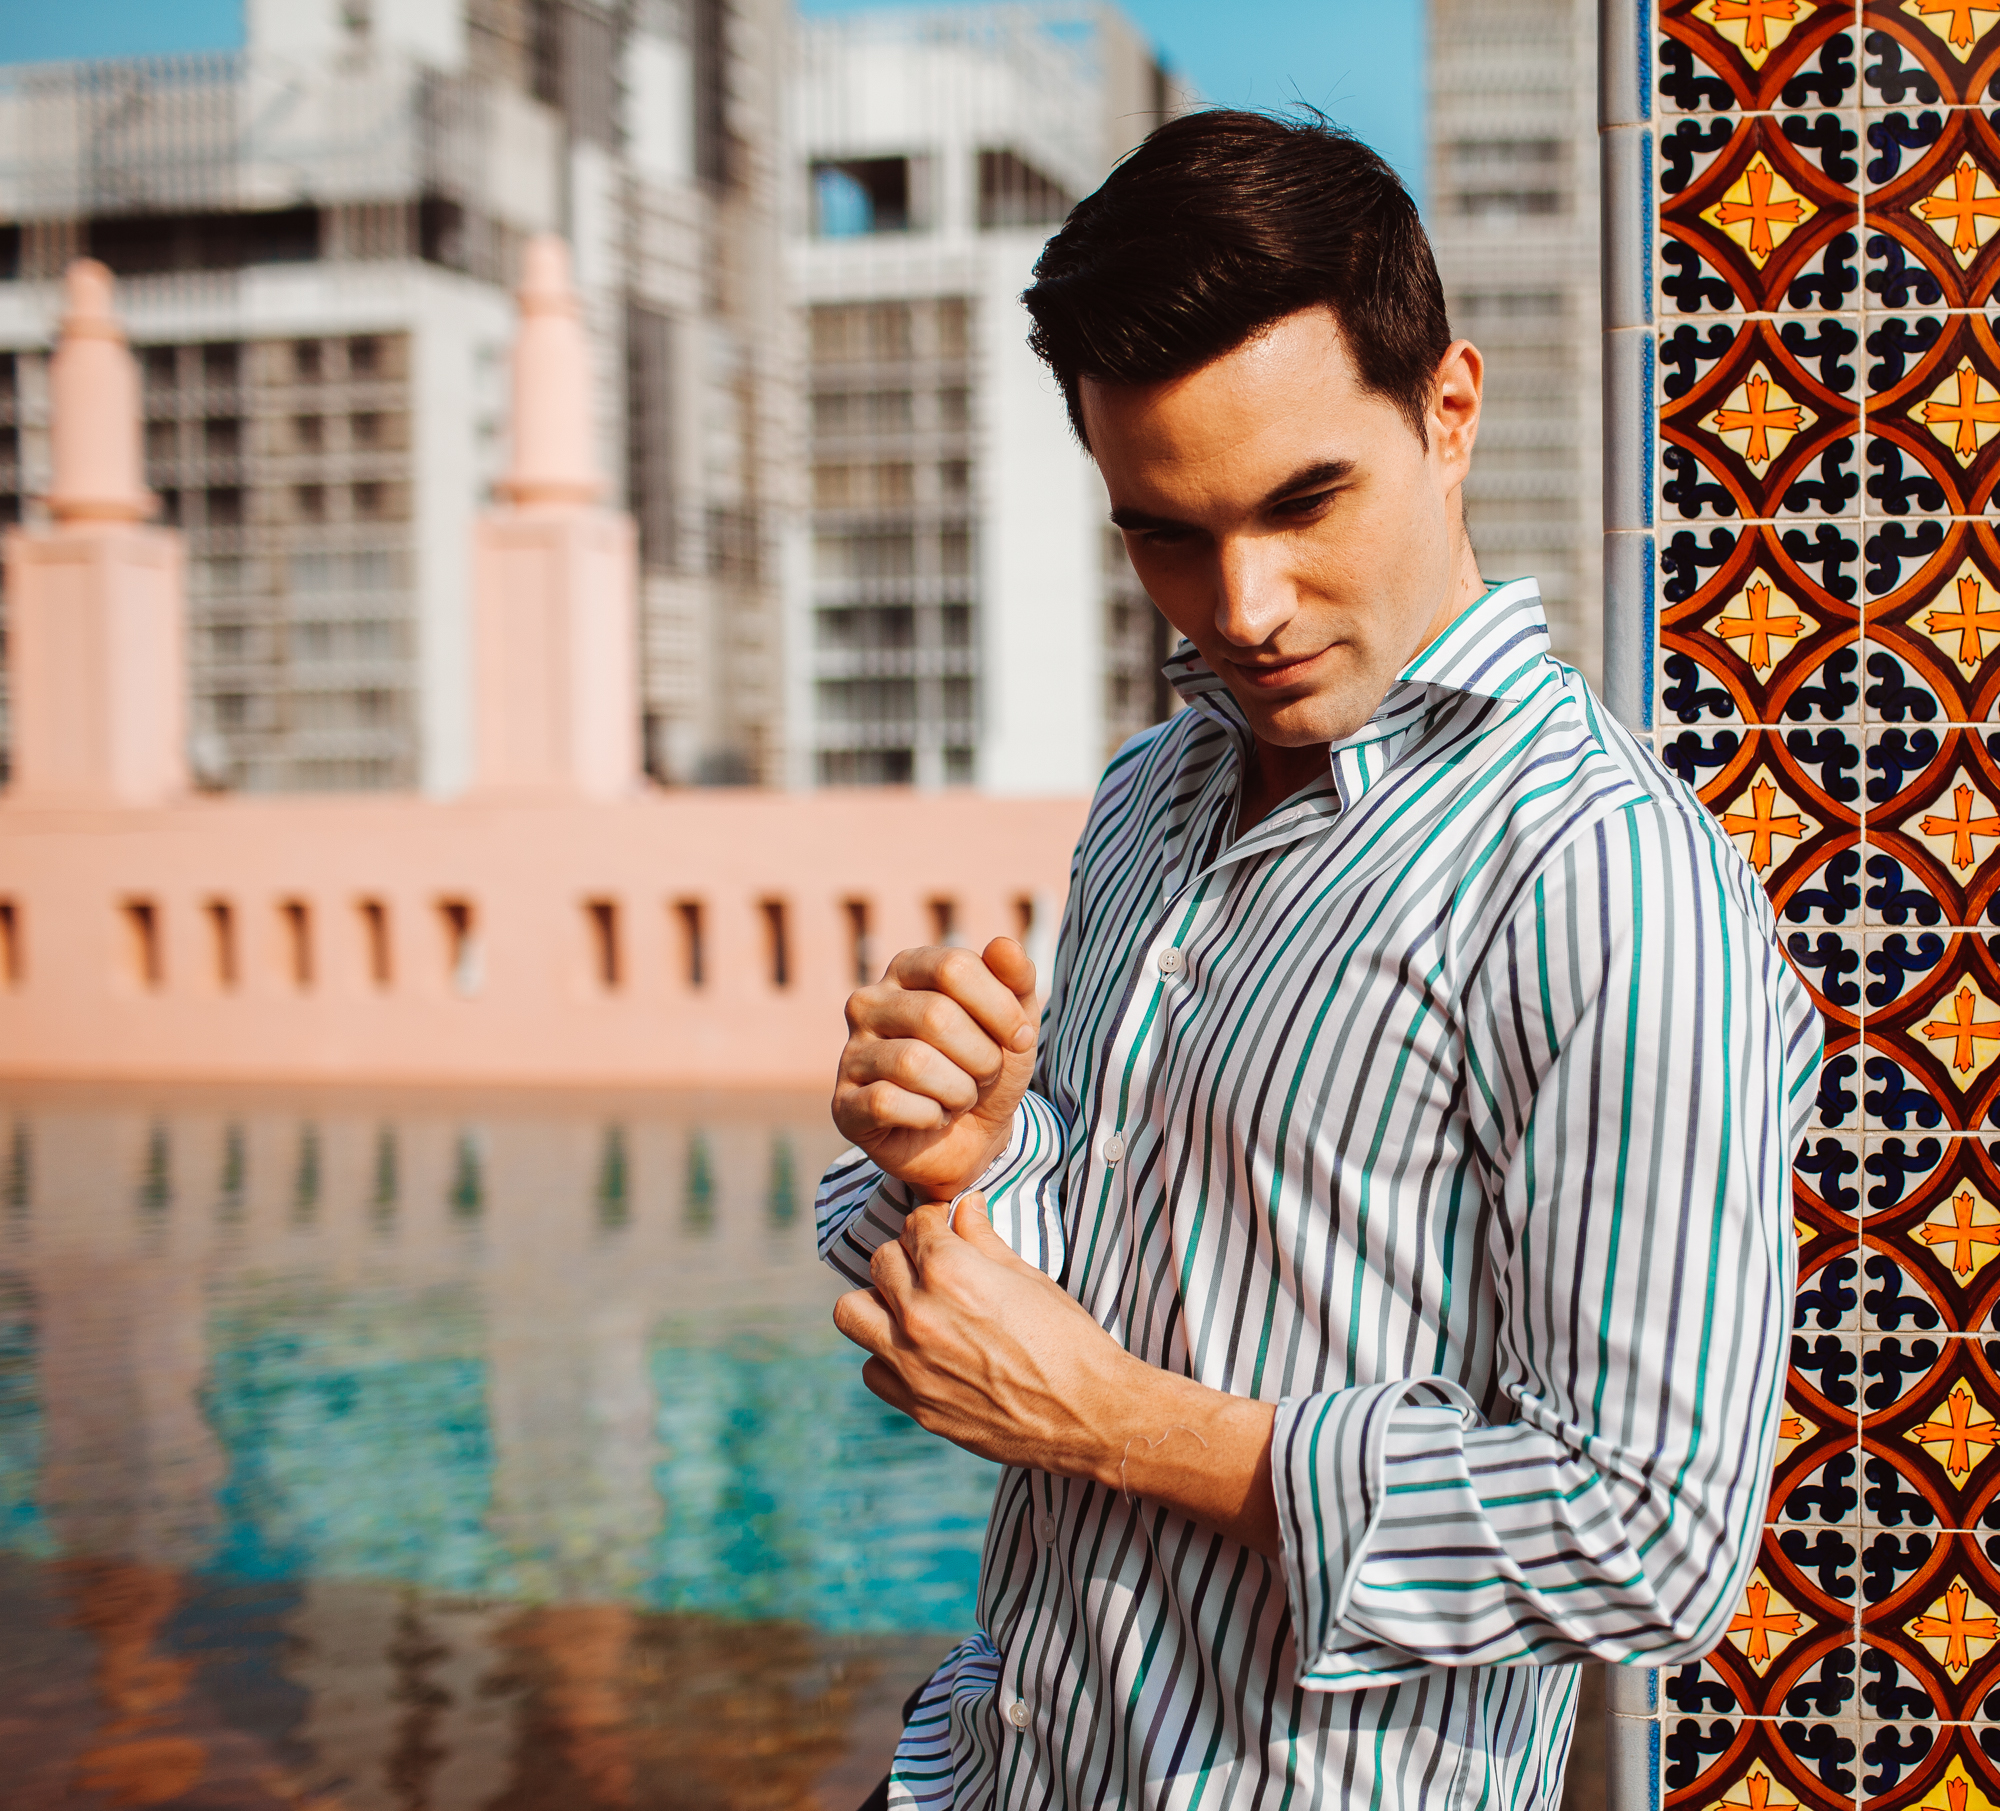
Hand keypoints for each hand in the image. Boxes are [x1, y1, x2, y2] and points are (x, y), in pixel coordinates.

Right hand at [832, 937, 1038, 1199]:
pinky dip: (928, 1116)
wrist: (974, 1139)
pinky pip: (887, 1102)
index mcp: (908, 968)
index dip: (1000, 1008)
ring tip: (958, 1097)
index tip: (1020, 1038)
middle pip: (936, 1016)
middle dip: (981, 1056)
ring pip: (912, 1063)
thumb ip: (1017, 981)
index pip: (954, 967)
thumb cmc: (988, 1068)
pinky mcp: (844, 1104)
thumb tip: (1004, 945)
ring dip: (958, 1091)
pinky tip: (931, 1118)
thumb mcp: (1016, 1023)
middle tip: (984, 1075)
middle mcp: (869, 1003)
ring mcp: (850, 1053)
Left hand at [833, 1196, 1282, 1557]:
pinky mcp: (914, 1405)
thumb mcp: (1029, 1278)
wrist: (1090, 1415)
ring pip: (851, 1311)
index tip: (944, 1229)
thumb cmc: (1069, 1341)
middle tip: (933, 1267)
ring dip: (878, 1302)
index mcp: (950, 1274)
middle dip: (907, 1256)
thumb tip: (965, 1206)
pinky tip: (921, 1354)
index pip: (914, 1224)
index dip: (934, 1222)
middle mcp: (919, 1315)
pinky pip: (871, 1368)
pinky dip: (888, 1357)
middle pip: (880, 1260)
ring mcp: (911, 1364)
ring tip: (909, 1307)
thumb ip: (984, 1239)